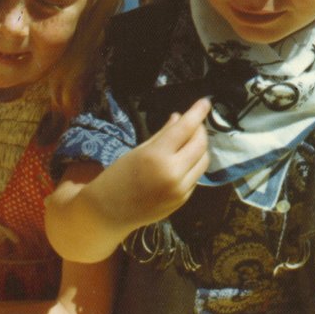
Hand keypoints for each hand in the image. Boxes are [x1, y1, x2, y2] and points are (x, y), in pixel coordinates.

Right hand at [98, 98, 209, 229]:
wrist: (109, 212)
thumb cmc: (116, 177)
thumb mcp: (137, 151)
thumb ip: (162, 135)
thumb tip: (179, 118)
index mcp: (157, 156)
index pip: (185, 128)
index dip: (197, 113)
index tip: (205, 102)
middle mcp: (173, 173)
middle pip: (200, 145)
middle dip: (200, 130)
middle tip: (194, 123)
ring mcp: (181, 189)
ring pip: (203, 161)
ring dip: (199, 148)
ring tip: (189, 141)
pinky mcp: (183, 200)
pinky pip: (195, 176)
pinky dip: (192, 165)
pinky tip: (182, 161)